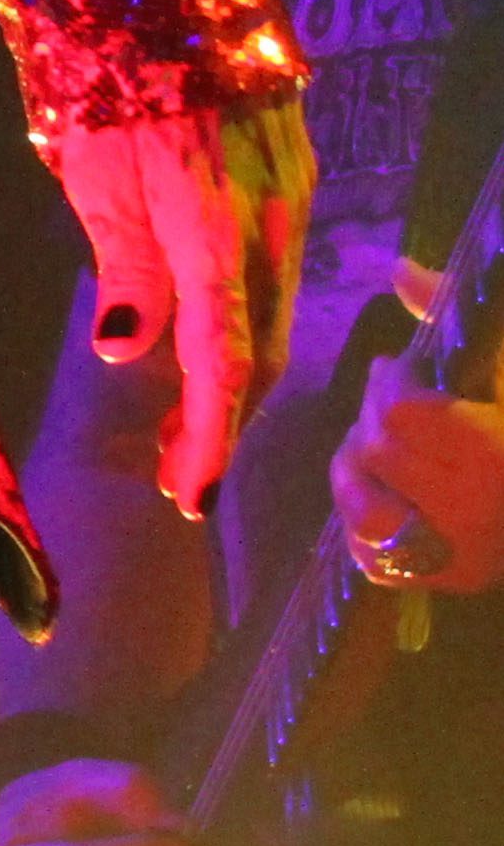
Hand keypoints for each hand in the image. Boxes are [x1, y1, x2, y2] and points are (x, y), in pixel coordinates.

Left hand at [54, 92, 310, 516]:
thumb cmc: (107, 85)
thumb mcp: (95, 179)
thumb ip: (124, 269)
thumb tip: (131, 351)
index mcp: (216, 232)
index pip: (225, 360)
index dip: (209, 436)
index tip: (189, 495)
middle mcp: (272, 225)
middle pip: (259, 352)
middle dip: (222, 424)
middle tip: (177, 477)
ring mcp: (293, 202)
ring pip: (273, 318)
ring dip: (235, 381)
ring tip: (182, 430)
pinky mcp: (294, 181)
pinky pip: (277, 276)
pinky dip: (247, 325)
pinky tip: (208, 346)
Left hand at [332, 326, 503, 592]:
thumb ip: (451, 315)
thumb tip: (397, 267)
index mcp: (495, 446)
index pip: (402, 410)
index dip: (390, 384)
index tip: (400, 373)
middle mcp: (480, 505)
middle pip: (379, 452)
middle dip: (372, 422)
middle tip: (390, 411)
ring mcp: (467, 549)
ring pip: (366, 510)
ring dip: (355, 475)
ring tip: (372, 453)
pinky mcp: (455, 578)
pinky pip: (377, 558)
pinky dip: (365, 529)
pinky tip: (384, 497)